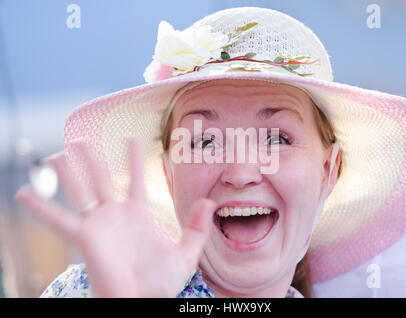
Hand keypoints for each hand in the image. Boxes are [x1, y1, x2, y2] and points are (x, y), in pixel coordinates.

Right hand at [15, 138, 216, 296]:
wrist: (142, 302)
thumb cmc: (161, 284)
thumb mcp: (187, 253)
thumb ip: (198, 228)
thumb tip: (208, 202)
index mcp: (138, 215)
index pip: (135, 179)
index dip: (133, 159)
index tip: (132, 139)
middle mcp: (115, 215)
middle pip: (101, 179)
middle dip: (92, 159)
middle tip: (81, 140)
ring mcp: (98, 224)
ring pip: (80, 190)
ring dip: (67, 172)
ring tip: (57, 153)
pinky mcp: (85, 238)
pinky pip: (58, 220)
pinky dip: (40, 208)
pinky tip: (23, 193)